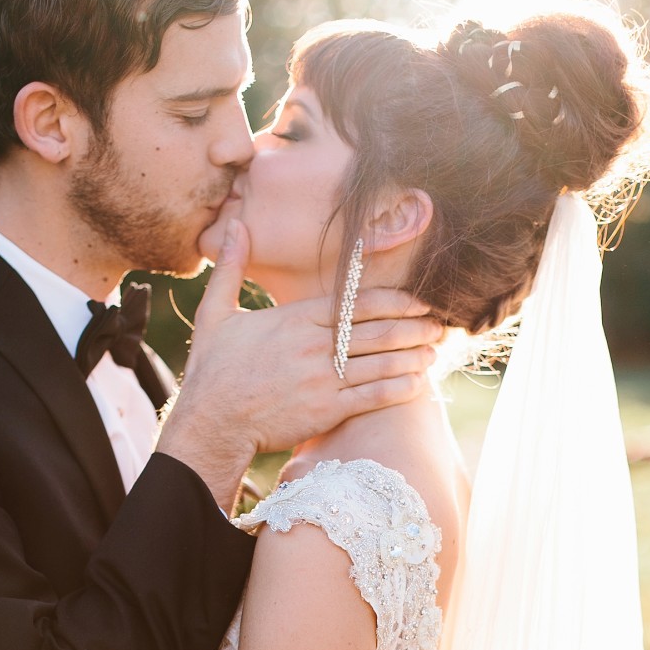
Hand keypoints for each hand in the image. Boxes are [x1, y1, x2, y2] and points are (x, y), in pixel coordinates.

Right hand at [157, 218, 443, 510]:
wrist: (211, 423)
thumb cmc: (212, 372)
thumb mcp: (214, 314)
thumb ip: (231, 269)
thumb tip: (237, 225)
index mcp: (295, 319)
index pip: (356, 303)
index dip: (393, 301)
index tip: (416, 301)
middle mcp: (314, 345)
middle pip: (377, 330)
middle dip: (414, 326)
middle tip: (439, 324)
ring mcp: (322, 379)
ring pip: (380, 362)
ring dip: (413, 355)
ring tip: (434, 351)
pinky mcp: (325, 411)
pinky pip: (372, 396)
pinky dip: (398, 388)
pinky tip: (418, 384)